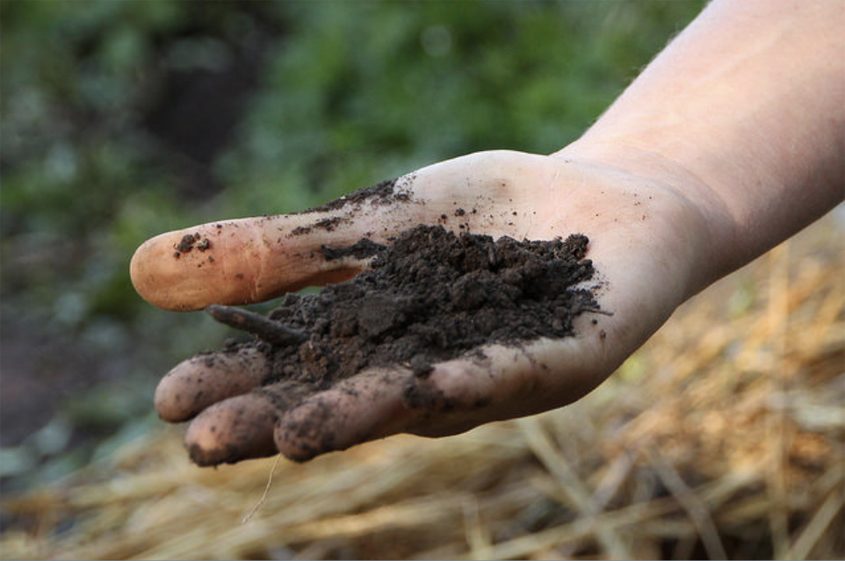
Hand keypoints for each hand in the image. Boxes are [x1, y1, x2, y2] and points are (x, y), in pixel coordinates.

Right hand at [131, 149, 715, 463]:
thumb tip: (141, 272)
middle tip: (203, 442)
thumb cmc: (480, 215)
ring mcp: (486, 372)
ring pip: (414, 397)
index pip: (289, 369)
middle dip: (275, 418)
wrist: (599, 198)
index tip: (170, 400)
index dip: (233, 384)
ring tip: (293, 437)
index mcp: (372, 342)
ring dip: (356, 417)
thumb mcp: (368, 222)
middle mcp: (420, 372)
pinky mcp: (556, 360)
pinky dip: (466, 380)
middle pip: (339, 398)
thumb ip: (276, 250)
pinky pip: (508, 369)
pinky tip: (423, 391)